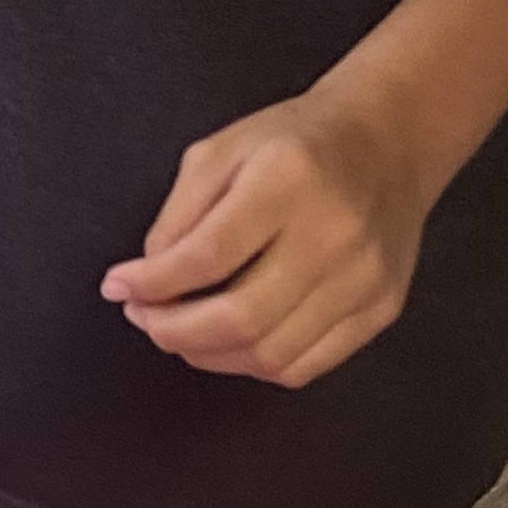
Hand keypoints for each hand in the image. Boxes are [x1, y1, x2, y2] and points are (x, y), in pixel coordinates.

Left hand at [103, 84, 429, 388]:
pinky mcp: (381, 308)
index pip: (206, 256)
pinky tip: (228, 340)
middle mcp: (334, 233)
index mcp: (288, 179)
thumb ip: (178, 215)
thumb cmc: (294, 143)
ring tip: (179, 329)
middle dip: (171, 330)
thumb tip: (145, 283)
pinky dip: (253, 363)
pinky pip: (305, 366)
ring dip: (207, 353)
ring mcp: (364, 278)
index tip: (117, 286)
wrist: (389, 141)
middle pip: (240, 317)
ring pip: (270, 354)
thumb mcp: (222, 151)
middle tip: (143, 316)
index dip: (151, 283)